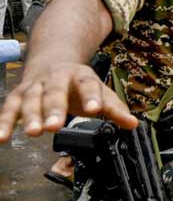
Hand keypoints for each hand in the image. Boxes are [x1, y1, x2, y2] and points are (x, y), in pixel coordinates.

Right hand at [0, 63, 136, 142]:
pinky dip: (4, 123)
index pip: (88, 85)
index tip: (94, 110)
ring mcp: (35, 86)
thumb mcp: (100, 92)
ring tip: (34, 133)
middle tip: (55, 126)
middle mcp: (56, 78)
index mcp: (81, 75)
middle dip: (54, 108)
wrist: (53, 63)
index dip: (91, 97)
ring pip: (30, 99)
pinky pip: (9, 109)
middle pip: (55, 92)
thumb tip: (132, 124)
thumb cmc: (79, 84)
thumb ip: (115, 109)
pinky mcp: (17, 95)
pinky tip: (1, 137)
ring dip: (31, 116)